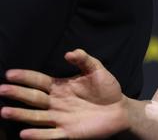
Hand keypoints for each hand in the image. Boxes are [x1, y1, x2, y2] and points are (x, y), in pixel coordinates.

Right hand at [0, 49, 126, 138]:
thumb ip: (84, 60)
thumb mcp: (96, 70)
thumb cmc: (107, 88)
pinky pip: (50, 135)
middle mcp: (56, 103)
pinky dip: (38, 135)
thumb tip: (69, 53)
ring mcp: (60, 118)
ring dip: (21, 114)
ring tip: (5, 111)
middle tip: (2, 90)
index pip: (39, 81)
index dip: (25, 77)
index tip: (10, 74)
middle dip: (17, 94)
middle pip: (33, 98)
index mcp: (60, 87)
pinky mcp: (68, 133)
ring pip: (36, 117)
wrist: (120, 109)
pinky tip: (25, 133)